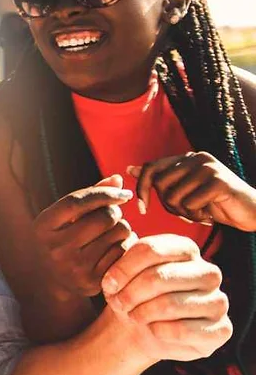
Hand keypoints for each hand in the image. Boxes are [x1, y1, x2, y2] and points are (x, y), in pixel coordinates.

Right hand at [33, 176, 135, 295]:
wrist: (53, 282)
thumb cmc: (62, 239)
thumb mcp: (65, 217)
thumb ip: (89, 196)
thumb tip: (118, 179)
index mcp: (43, 227)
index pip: (76, 201)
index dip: (103, 193)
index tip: (122, 193)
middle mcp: (55, 248)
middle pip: (103, 218)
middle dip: (114, 212)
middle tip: (112, 216)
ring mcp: (74, 267)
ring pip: (118, 234)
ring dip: (123, 228)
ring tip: (113, 232)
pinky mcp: (93, 282)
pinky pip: (124, 253)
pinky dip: (126, 245)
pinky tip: (117, 246)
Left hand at [102, 234, 231, 361]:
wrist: (142, 328)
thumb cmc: (132, 294)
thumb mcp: (122, 276)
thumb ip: (118, 269)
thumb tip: (113, 281)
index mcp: (185, 248)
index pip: (151, 249)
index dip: (124, 268)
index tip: (109, 283)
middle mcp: (207, 271)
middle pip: (160, 276)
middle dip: (131, 293)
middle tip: (117, 303)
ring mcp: (218, 300)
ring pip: (170, 304)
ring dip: (142, 313)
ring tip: (132, 316)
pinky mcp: (222, 329)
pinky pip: (183, 330)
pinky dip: (159, 331)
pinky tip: (153, 329)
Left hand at [130, 152, 255, 230]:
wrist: (254, 212)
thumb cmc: (216, 204)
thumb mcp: (185, 191)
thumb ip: (161, 180)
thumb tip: (130, 169)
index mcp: (186, 158)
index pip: (151, 168)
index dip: (142, 189)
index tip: (142, 208)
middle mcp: (196, 158)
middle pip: (160, 185)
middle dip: (168, 206)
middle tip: (186, 213)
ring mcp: (208, 167)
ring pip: (174, 197)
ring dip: (185, 213)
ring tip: (200, 213)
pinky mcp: (219, 181)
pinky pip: (191, 204)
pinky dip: (197, 216)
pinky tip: (210, 215)